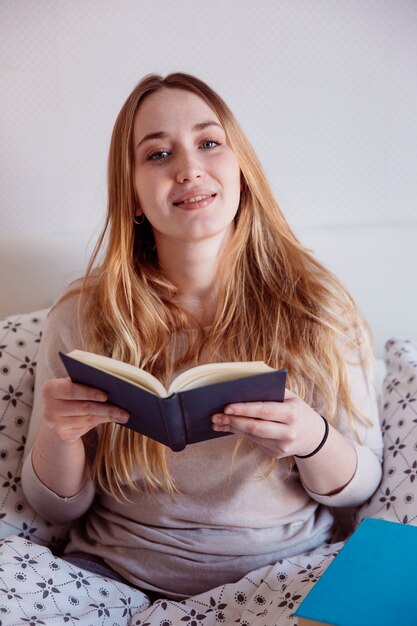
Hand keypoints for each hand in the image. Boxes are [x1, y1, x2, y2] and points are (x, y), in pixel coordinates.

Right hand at [41, 377, 129, 442]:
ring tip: (124, 415)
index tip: (106, 395)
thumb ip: (85, 383)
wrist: (58, 415)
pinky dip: (102, 422)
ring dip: (108, 416)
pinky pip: (86, 428)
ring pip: (88, 419)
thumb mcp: (73, 385)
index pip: (70, 390)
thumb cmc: (71, 394)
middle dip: (106, 408)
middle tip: (125, 409)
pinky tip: (113, 419)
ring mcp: (54, 424)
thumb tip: (114, 386)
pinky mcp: (63, 436)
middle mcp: (48, 408)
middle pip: (83, 407)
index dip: (88, 392)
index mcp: (49, 389)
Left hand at [211, 389, 326, 458]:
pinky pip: (254, 442)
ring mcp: (282, 446)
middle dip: (232, 421)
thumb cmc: (297, 409)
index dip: (244, 409)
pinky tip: (228, 427)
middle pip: (255, 427)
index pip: (264, 411)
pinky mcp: (276, 454)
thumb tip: (244, 384)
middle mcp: (288, 432)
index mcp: (292, 414)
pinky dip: (240, 434)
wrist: (313, 436)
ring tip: (216, 421)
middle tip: (215, 416)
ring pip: (251, 436)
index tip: (226, 407)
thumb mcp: (291, 397)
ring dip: (232, 428)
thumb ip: (272, 390)